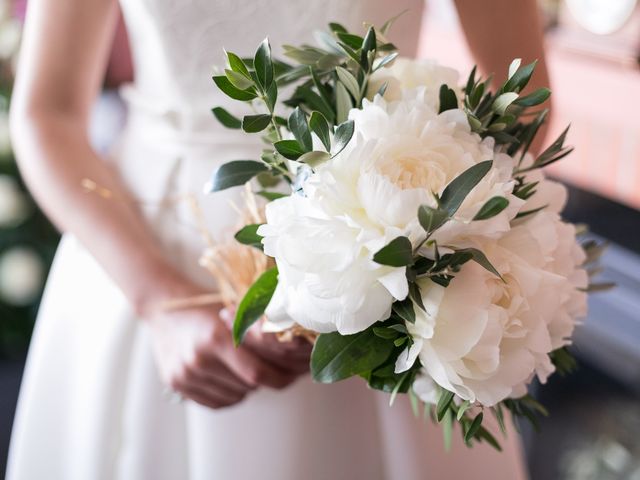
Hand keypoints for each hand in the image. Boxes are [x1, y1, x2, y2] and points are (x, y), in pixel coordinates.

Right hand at [146, 292, 298, 409]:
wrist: (162, 307)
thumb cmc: (207, 307)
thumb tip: (296, 358)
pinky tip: (228, 375)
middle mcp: (199, 358)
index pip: (257, 373)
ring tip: (243, 366)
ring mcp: (185, 374)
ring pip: (235, 396)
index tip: (294, 374)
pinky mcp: (176, 384)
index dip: (281, 376)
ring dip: (247, 386)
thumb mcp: (235, 311)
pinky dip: (230, 393)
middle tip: (273, 367)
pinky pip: (217, 402)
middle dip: (266, 379)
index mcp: (216, 337)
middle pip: (248, 385)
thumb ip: (258, 335)